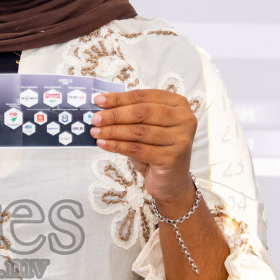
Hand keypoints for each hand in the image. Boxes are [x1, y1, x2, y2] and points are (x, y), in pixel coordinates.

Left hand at [90, 89, 198, 212]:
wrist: (171, 182)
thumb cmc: (156, 150)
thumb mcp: (146, 128)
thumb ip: (131, 115)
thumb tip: (101, 108)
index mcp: (178, 104)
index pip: (144, 96)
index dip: (119, 98)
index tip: (98, 100)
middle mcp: (184, 119)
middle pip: (142, 112)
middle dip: (115, 115)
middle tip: (95, 118)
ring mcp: (181, 138)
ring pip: (139, 131)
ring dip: (113, 131)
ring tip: (95, 132)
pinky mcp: (173, 157)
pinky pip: (138, 149)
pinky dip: (117, 146)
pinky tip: (103, 144)